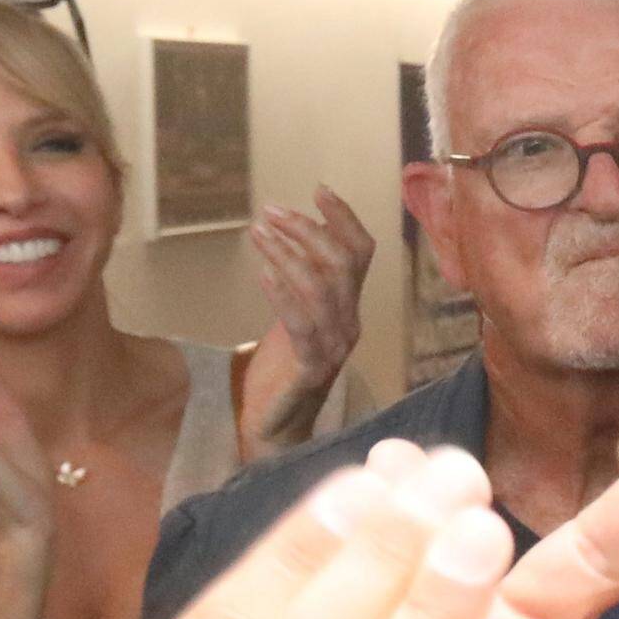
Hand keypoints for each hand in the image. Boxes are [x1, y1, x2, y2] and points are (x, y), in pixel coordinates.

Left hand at [239, 187, 380, 449]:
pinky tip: (262, 273)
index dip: (344, 219)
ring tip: (258, 232)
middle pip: (342, 263)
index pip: (361, 253)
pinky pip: (302, 324)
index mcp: (349, 308)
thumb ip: (301, 284)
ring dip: (288, 253)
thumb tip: (290, 236)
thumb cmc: (280, 371)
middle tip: (270, 211)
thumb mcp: (294, 317)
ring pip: (322, 287)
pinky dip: (283, 293)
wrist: (274, 429)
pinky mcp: (311, 370)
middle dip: (306, 229)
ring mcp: (334, 348)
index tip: (318, 190)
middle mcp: (349, 324)